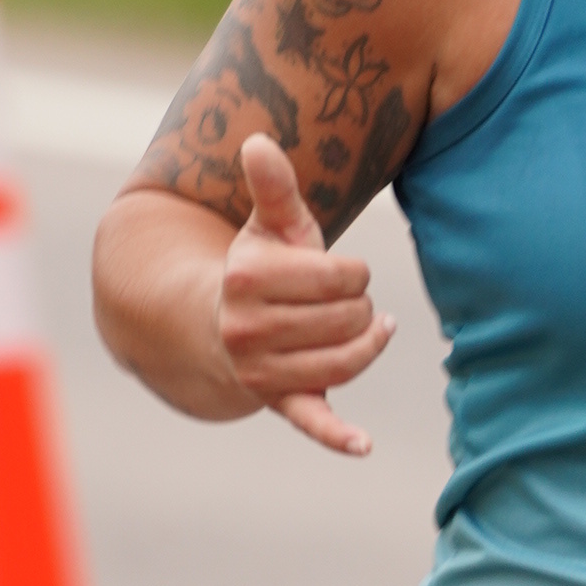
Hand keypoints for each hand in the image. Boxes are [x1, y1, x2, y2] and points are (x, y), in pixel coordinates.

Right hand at [218, 130, 395, 453]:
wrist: (217, 325)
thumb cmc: (260, 268)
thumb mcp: (267, 225)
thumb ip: (272, 185)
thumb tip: (258, 140)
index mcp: (247, 278)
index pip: (342, 277)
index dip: (353, 272)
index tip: (339, 272)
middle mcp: (248, 329)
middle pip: (349, 319)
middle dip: (358, 306)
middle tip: (342, 302)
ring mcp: (261, 370)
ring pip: (347, 360)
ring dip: (366, 342)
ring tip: (368, 328)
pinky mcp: (279, 403)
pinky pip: (311, 421)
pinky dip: (338, 436)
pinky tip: (364, 445)